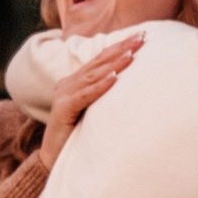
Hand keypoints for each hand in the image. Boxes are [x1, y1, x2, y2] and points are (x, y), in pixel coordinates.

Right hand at [37, 32, 143, 170]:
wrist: (54, 160)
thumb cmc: (78, 137)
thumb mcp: (95, 112)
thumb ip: (106, 98)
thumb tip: (135, 86)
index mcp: (76, 82)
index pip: (101, 60)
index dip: (120, 46)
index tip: (142, 36)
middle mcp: (68, 84)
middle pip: (99, 63)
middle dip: (122, 48)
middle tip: (143, 37)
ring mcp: (63, 95)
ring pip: (93, 76)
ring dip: (115, 64)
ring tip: (133, 54)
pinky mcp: (61, 109)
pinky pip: (84, 95)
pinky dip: (100, 86)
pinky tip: (115, 78)